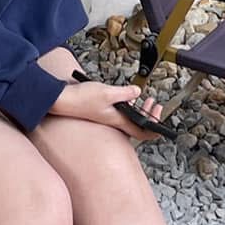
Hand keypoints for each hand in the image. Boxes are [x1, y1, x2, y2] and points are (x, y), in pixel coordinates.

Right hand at [49, 80, 166, 141]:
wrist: (61, 99)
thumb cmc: (81, 99)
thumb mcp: (107, 93)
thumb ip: (124, 93)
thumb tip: (138, 92)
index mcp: (118, 120)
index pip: (142, 132)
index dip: (154, 131)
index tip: (163, 124)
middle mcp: (115, 120)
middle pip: (138, 124)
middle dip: (150, 115)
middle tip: (155, 105)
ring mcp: (109, 116)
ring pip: (130, 117)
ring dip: (140, 109)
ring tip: (146, 99)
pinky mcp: (103, 109)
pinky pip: (121, 111)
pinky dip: (128, 105)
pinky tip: (127, 96)